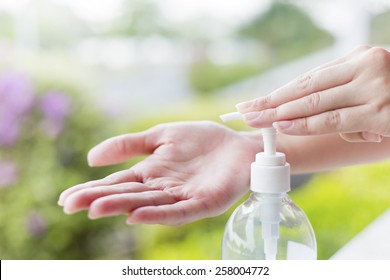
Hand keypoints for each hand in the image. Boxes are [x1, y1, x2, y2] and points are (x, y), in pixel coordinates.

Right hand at [58, 121, 258, 225]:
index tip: (66, 197)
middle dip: (98, 199)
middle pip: (127, 195)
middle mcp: (162, 188)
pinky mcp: (203, 203)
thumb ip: (129, 145)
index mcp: (152, 173)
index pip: (117, 183)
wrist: (239, 144)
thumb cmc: (203, 140)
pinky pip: (179, 212)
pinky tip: (137, 216)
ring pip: (148, 204)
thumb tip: (91, 158)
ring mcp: (182, 197)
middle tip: (70, 205)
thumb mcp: (161, 135)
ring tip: (96, 208)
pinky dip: (158, 214)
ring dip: (122, 206)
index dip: (92, 188)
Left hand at [236, 46, 389, 141]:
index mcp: (358, 59)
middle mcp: (365, 67)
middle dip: (271, 103)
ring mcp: (374, 88)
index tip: (254, 102)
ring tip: (257, 121)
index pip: (307, 79)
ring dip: (281, 114)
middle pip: (305, 88)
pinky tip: (284, 126)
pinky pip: (335, 120)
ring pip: (315, 103)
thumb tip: (295, 113)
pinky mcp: (381, 112)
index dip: (278, 92)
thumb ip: (337, 96)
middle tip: (245, 112)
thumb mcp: (366, 87)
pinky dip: (307, 124)